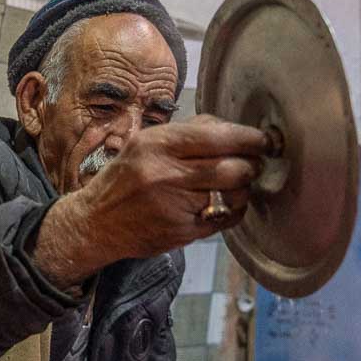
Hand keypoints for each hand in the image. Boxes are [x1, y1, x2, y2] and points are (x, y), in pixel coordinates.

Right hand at [32, 116, 267, 287]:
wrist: (96, 222)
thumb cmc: (127, 177)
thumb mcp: (146, 143)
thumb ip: (187, 132)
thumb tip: (231, 128)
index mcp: (158, 145)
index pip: (218, 137)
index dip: (249, 138)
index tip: (264, 140)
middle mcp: (166, 174)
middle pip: (233, 168)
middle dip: (253, 165)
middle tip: (256, 163)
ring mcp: (174, 206)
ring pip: (233, 194)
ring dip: (244, 188)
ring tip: (238, 183)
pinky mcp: (182, 232)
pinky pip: (225, 219)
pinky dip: (234, 210)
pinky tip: (227, 204)